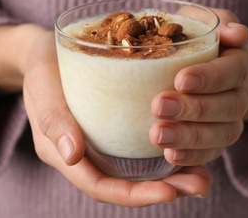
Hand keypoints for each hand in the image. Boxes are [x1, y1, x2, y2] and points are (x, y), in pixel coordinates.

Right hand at [22, 27, 211, 206]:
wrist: (48, 52)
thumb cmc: (42, 69)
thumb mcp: (42, 87)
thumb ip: (54, 120)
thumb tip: (73, 156)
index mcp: (65, 153)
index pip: (100, 185)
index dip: (134, 194)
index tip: (169, 191)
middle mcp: (87, 155)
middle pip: (126, 183)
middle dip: (164, 188)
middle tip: (200, 184)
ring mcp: (102, 142)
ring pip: (138, 169)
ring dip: (173, 174)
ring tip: (205, 174)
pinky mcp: (115, 126)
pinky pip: (141, 146)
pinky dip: (168, 149)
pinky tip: (191, 144)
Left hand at [149, 9, 247, 165]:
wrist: (195, 65)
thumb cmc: (195, 40)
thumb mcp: (204, 22)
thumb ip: (218, 21)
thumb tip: (237, 32)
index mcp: (239, 60)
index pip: (233, 70)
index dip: (210, 78)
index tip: (181, 80)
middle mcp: (240, 92)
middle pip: (228, 106)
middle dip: (194, 109)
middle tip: (159, 106)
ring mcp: (231, 119)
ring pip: (221, 133)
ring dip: (190, 137)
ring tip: (158, 135)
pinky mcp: (217, 139)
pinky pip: (212, 152)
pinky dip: (193, 156)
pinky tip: (170, 156)